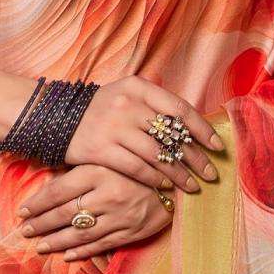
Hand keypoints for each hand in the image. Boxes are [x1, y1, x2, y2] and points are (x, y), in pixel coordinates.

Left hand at [18, 164, 176, 263]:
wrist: (179, 179)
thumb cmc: (137, 165)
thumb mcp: (107, 158)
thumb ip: (82, 170)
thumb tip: (47, 187)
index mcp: (98, 171)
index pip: (58, 191)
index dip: (37, 203)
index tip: (22, 211)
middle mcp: (108, 194)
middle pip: (65, 214)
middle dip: (41, 225)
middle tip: (25, 231)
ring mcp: (120, 216)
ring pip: (80, 233)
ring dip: (57, 242)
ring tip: (40, 246)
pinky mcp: (132, 231)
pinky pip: (101, 244)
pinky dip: (81, 251)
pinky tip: (66, 255)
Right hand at [66, 73, 222, 194]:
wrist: (57, 118)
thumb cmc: (102, 110)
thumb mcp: (127, 95)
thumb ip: (156, 107)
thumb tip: (193, 129)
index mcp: (139, 87)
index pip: (179, 109)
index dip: (202, 129)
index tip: (217, 147)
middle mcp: (128, 104)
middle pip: (172, 135)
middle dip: (196, 157)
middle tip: (211, 174)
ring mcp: (114, 127)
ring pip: (157, 155)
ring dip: (179, 174)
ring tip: (192, 186)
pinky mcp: (101, 149)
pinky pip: (137, 168)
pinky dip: (155, 178)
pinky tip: (166, 186)